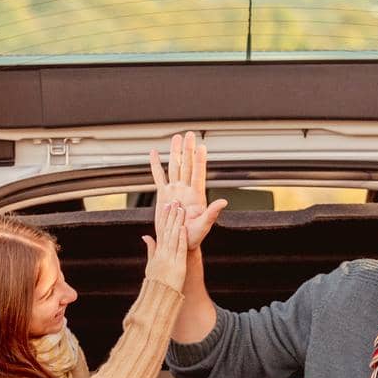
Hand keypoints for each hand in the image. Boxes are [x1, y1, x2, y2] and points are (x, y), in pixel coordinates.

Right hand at [140, 201, 188, 289]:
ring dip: (177, 223)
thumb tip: (146, 236)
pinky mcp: (178, 266)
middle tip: (174, 202)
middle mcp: (162, 254)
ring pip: (173, 237)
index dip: (163, 218)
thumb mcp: (150, 264)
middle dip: (171, 216)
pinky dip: (181, 239)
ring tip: (180, 210)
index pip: (159, 231)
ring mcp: (170, 259)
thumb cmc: (156, 283)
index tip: (165, 206)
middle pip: (166, 231)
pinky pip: (179, 250)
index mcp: (157, 252)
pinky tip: (183, 228)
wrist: (159, 298)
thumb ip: (150, 249)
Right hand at [150, 131, 227, 249]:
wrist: (178, 242)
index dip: (199, 161)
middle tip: (189, 134)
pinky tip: (154, 154)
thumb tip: (223, 202)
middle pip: (186, 166)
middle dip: (188, 150)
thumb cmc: (193, 237)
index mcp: (196, 196)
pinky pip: (159, 177)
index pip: (198, 174)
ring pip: (174, 167)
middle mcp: (186, 190)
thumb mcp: (204, 226)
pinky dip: (156, 165)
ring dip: (175, 152)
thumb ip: (212, 213)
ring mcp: (174, 190)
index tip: (201, 147)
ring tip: (176, 138)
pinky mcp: (163, 194)